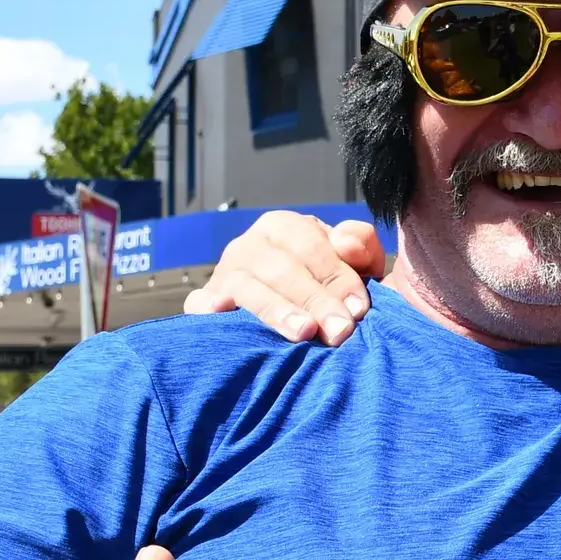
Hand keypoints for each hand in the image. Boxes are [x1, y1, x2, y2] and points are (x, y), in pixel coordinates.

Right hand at [184, 212, 383, 343]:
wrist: (295, 316)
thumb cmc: (328, 287)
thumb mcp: (354, 264)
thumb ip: (360, 247)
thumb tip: (346, 243)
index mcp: (284, 227)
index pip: (311, 246)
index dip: (337, 276)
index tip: (358, 309)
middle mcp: (250, 245)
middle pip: (281, 268)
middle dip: (315, 300)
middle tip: (339, 331)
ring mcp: (224, 273)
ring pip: (247, 286)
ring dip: (277, 310)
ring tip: (304, 332)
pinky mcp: (205, 302)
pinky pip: (200, 303)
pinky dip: (208, 307)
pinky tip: (221, 312)